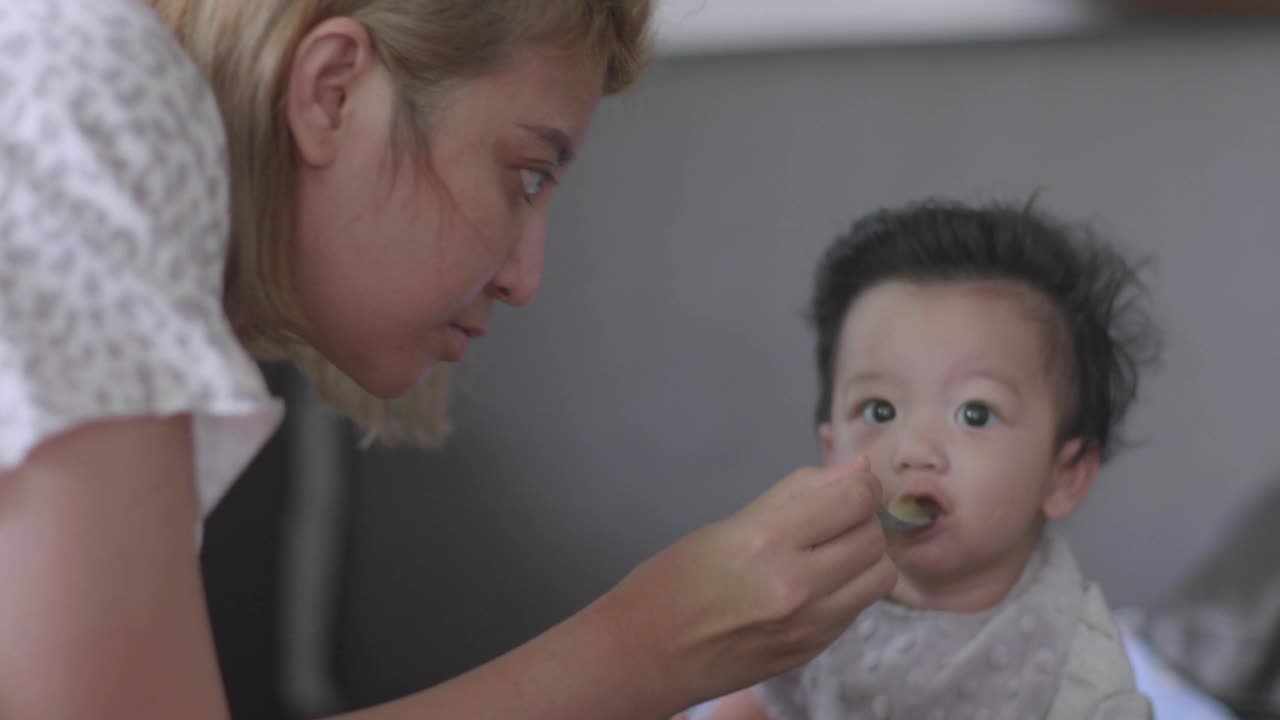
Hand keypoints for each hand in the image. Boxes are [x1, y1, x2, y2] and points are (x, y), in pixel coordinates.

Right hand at [594, 457, 895, 713]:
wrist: (645, 656)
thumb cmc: (672, 582)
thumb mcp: (728, 524)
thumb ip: (797, 494)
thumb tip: (855, 470)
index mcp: (767, 542)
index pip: (854, 499)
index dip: (859, 483)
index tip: (847, 483)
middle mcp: (796, 588)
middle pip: (873, 536)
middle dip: (861, 518)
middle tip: (832, 516)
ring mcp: (808, 628)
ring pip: (880, 576)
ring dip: (864, 555)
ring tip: (829, 550)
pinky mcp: (812, 652)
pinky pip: (857, 607)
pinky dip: (848, 587)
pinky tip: (815, 583)